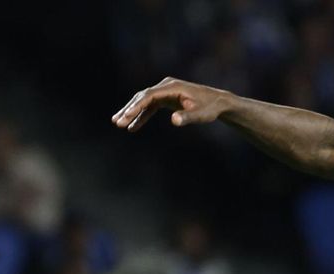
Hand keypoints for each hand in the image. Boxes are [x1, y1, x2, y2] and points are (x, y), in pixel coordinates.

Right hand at [112, 77, 232, 131]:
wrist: (217, 102)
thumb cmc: (210, 108)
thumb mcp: (201, 114)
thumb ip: (187, 117)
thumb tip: (174, 120)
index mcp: (172, 87)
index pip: (149, 96)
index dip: (136, 107)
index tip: (125, 117)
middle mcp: (166, 86)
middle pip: (142, 97)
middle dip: (129, 110)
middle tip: (117, 122)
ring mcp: (165, 91)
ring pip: (143, 101)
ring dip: (131, 112)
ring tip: (118, 123)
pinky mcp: (166, 98)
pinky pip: (150, 107)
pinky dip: (141, 116)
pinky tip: (132, 127)